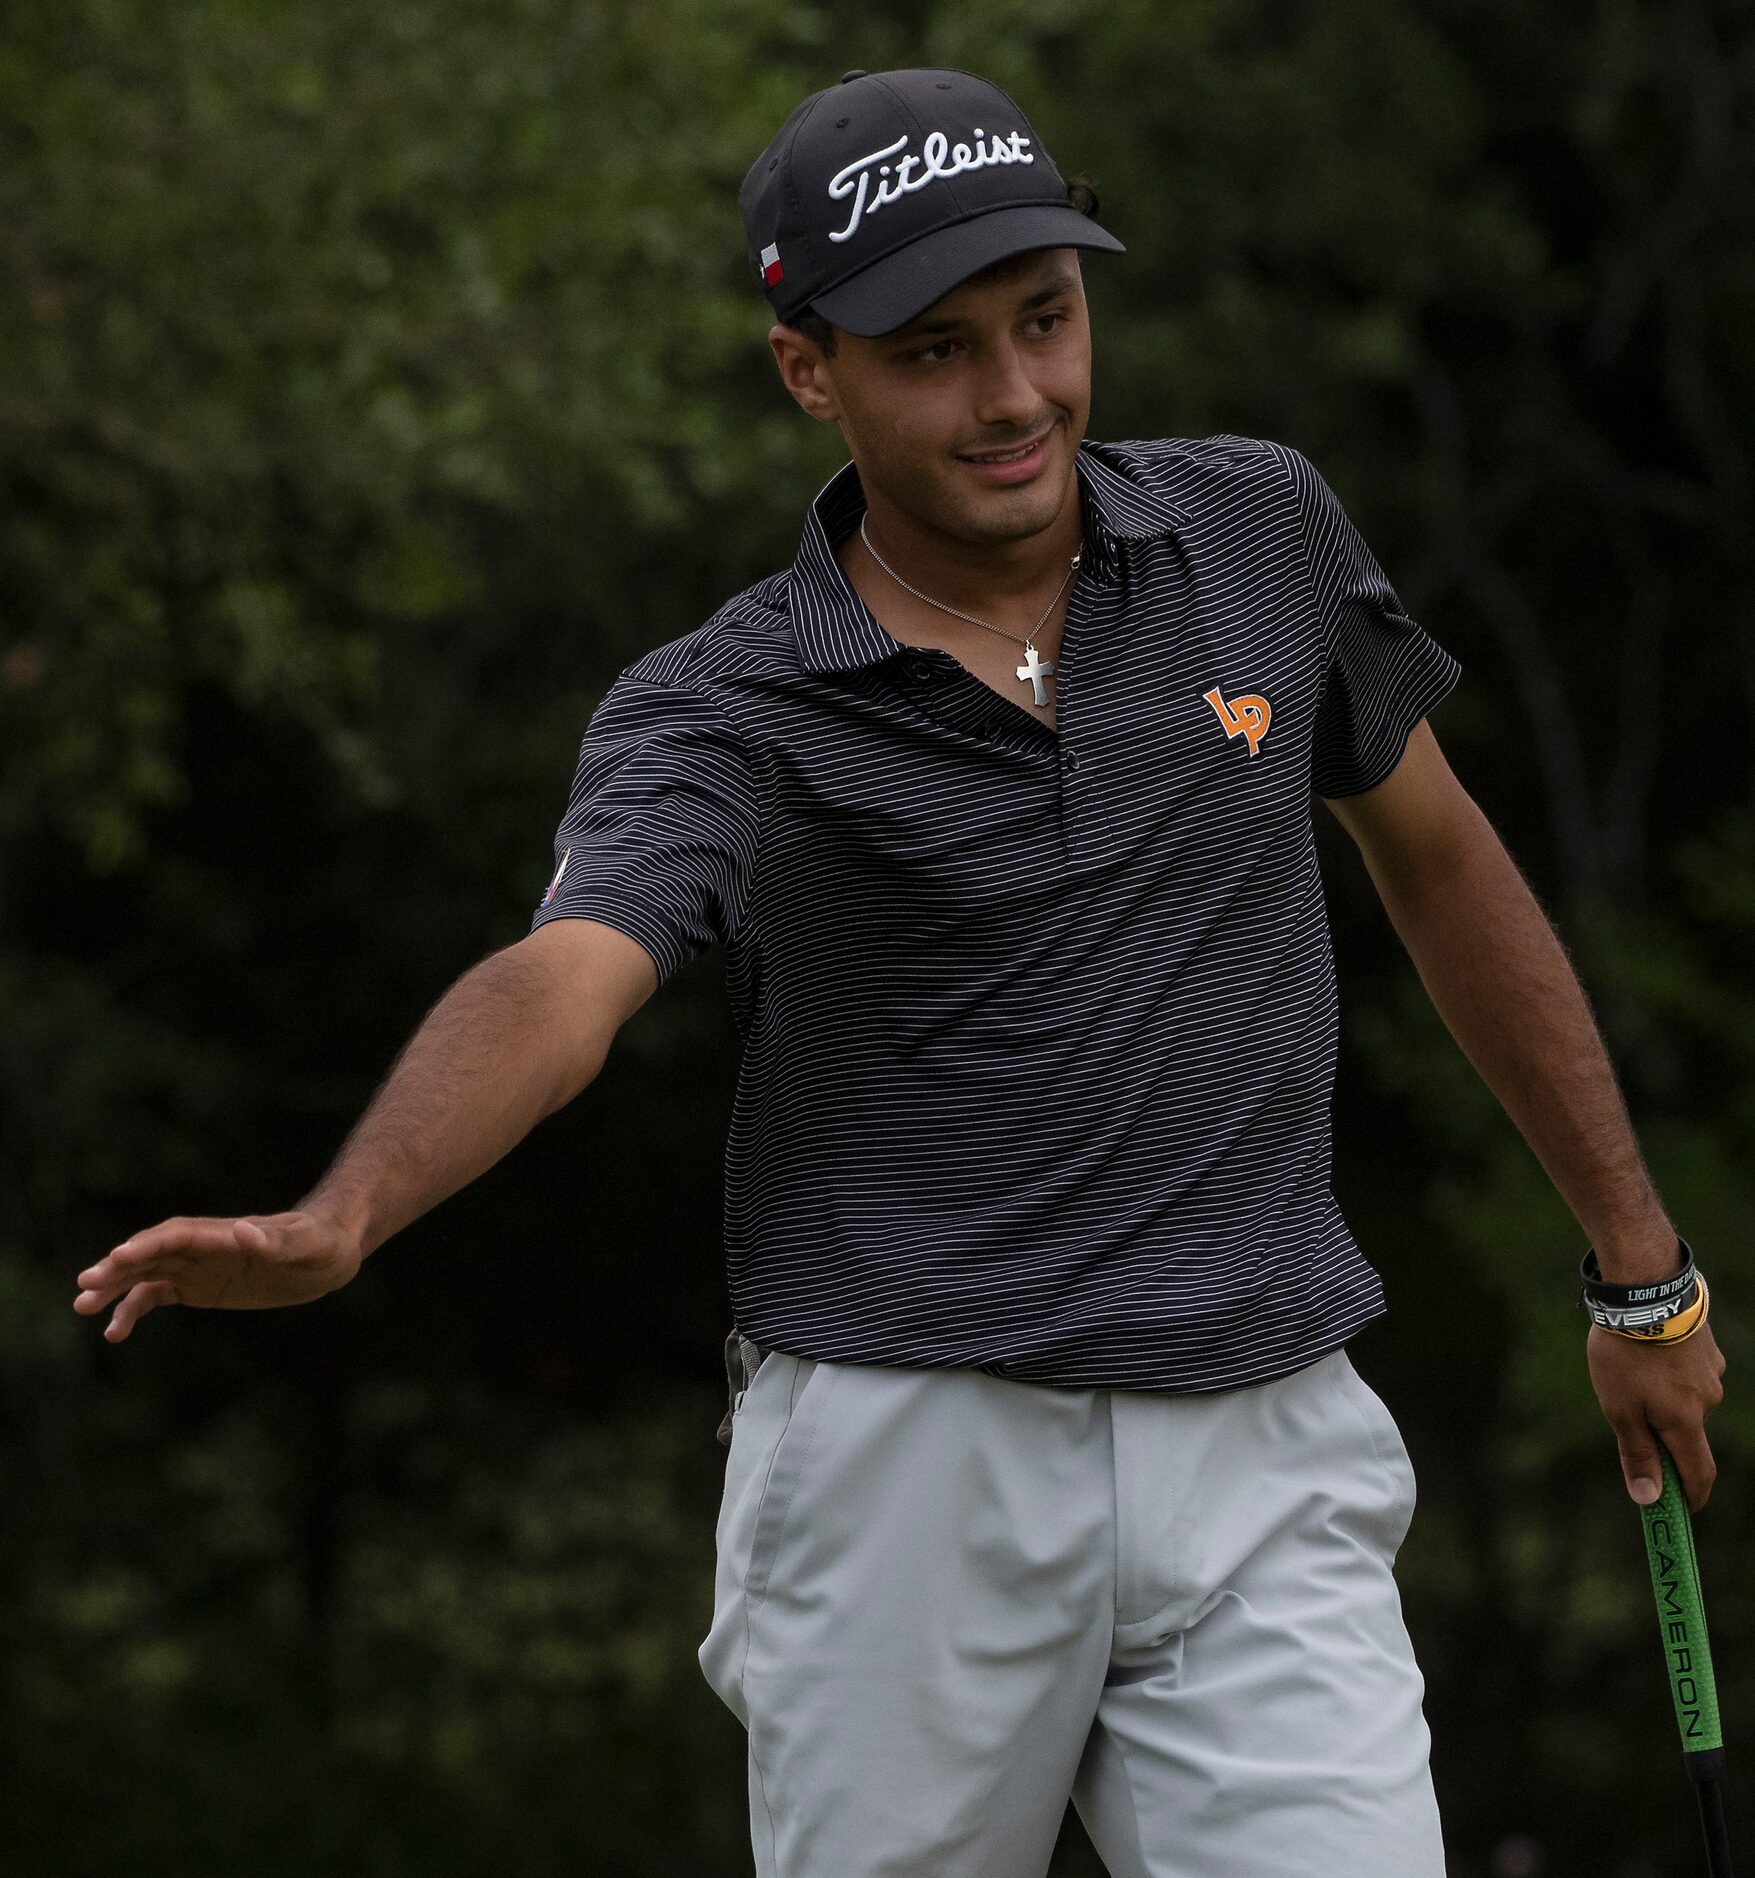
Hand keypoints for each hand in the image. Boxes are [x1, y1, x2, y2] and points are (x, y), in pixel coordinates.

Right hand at [72, 1210, 364, 1342]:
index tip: (118, 1257)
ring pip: (146, 1274)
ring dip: (115, 1288)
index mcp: (225, 1234)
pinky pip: (157, 1296)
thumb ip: (275, 1241)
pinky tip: (114, 1333)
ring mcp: (198, 1267)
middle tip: (86, 1287)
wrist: (330, 1254)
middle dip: (119, 1267)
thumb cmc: (322, 1243)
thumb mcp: (306, 1245)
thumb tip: (241, 1231)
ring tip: (82, 1308)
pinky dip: (133, 1311)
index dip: (148, 1245)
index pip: (178, 1236)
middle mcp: (204, 1248)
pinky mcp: (199, 1287)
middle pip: (152, 1253)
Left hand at [1586, 1320, 1726, 1512]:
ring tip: (1630, 1371)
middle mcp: (1708, 1401)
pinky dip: (1668, 1372)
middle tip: (1628, 1415)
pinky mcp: (1707, 1348)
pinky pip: (1687, 1372)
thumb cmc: (1625, 1354)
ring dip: (1662, 1397)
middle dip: (1663, 1435)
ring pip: (1687, 1399)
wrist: (1644, 1292)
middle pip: (1688, 1434)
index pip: (1699, 1474)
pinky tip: (1646, 1353)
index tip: (1680, 1510)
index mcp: (1686, 1421)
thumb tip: (1649, 1500)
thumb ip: (1637, 1454)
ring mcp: (1711, 1372)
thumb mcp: (1619, 1409)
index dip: (1691, 1497)